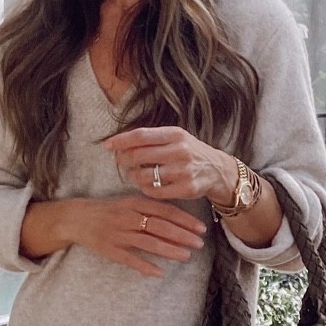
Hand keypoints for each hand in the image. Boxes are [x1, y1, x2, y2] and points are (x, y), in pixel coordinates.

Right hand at [61, 194, 209, 276]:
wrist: (77, 218)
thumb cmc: (108, 210)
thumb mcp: (129, 203)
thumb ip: (150, 209)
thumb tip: (177, 220)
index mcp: (134, 203)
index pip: (165, 211)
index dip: (184, 220)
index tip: (201, 228)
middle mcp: (128, 217)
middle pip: (160, 227)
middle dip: (182, 235)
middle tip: (199, 243)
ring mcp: (118, 234)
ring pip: (148, 242)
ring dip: (169, 250)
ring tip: (186, 256)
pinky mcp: (110, 249)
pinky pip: (130, 259)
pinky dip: (145, 266)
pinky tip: (160, 272)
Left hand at [100, 125, 235, 204]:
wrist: (217, 170)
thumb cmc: (190, 152)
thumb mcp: (176, 138)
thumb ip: (152, 139)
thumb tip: (120, 142)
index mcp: (176, 134)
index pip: (141, 135)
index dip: (121, 141)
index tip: (107, 145)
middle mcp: (180, 151)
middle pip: (139, 156)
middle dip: (124, 159)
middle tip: (120, 161)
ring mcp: (184, 171)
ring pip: (145, 176)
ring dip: (133, 176)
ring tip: (133, 174)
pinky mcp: (186, 189)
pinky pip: (155, 191)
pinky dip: (145, 189)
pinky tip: (145, 184)